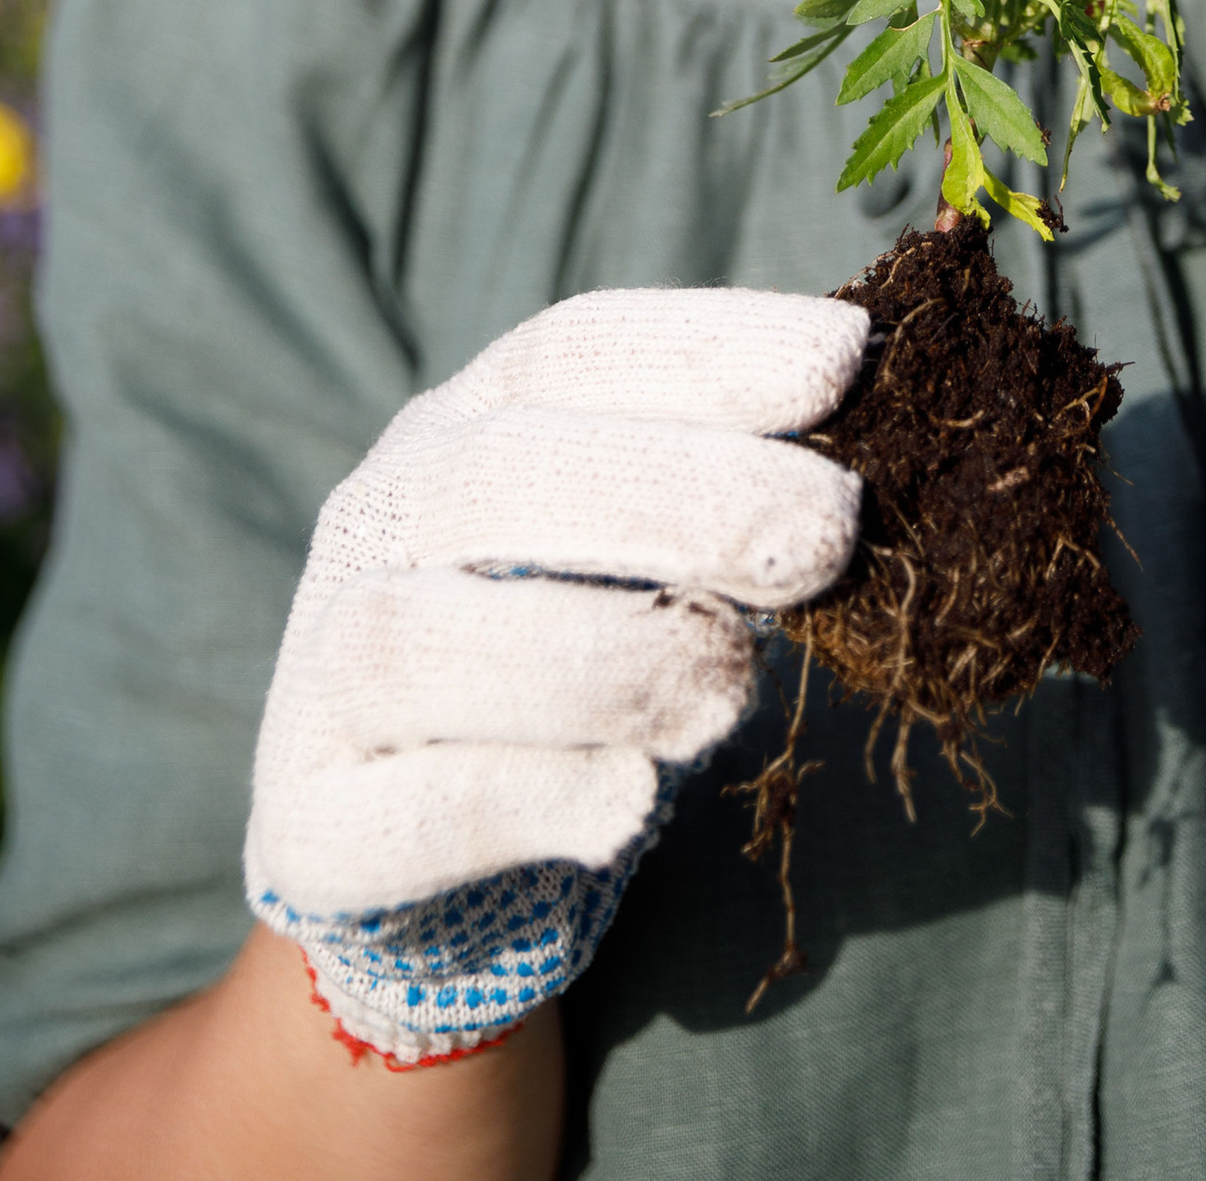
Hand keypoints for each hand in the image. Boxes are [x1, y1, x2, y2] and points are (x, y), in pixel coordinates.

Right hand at [245, 288, 863, 1063]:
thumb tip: (895, 442)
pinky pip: (401, 810)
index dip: (707, 344)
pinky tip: (629, 801)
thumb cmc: (577, 659)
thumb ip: (731, 503)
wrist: (421, 861)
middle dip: (682, 495)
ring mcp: (322, 670)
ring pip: (422, 639)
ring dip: (600, 655)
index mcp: (466, 423)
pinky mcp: (311, 824)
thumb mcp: (644, 554)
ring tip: (733, 688)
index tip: (847, 358)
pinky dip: (523, 797)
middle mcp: (380, 518)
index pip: (573, 349)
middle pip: (507, 477)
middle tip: (829, 533)